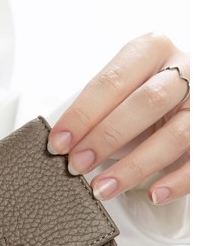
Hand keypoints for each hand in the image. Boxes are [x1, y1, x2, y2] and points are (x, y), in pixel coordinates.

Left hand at [47, 32, 189, 204]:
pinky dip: (175, 182)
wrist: (187, 96)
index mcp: (152, 50)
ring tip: (103, 188)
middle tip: (77, 165)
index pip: (112, 82)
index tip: (59, 143)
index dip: (83, 114)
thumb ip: (98, 110)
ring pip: (173, 136)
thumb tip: (62, 143)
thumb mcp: (122, 91)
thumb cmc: (144, 96)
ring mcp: (201, 103)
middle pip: (145, 103)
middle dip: (105, 138)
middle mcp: (184, 70)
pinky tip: (153, 194)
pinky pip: (196, 163)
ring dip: (133, 167)